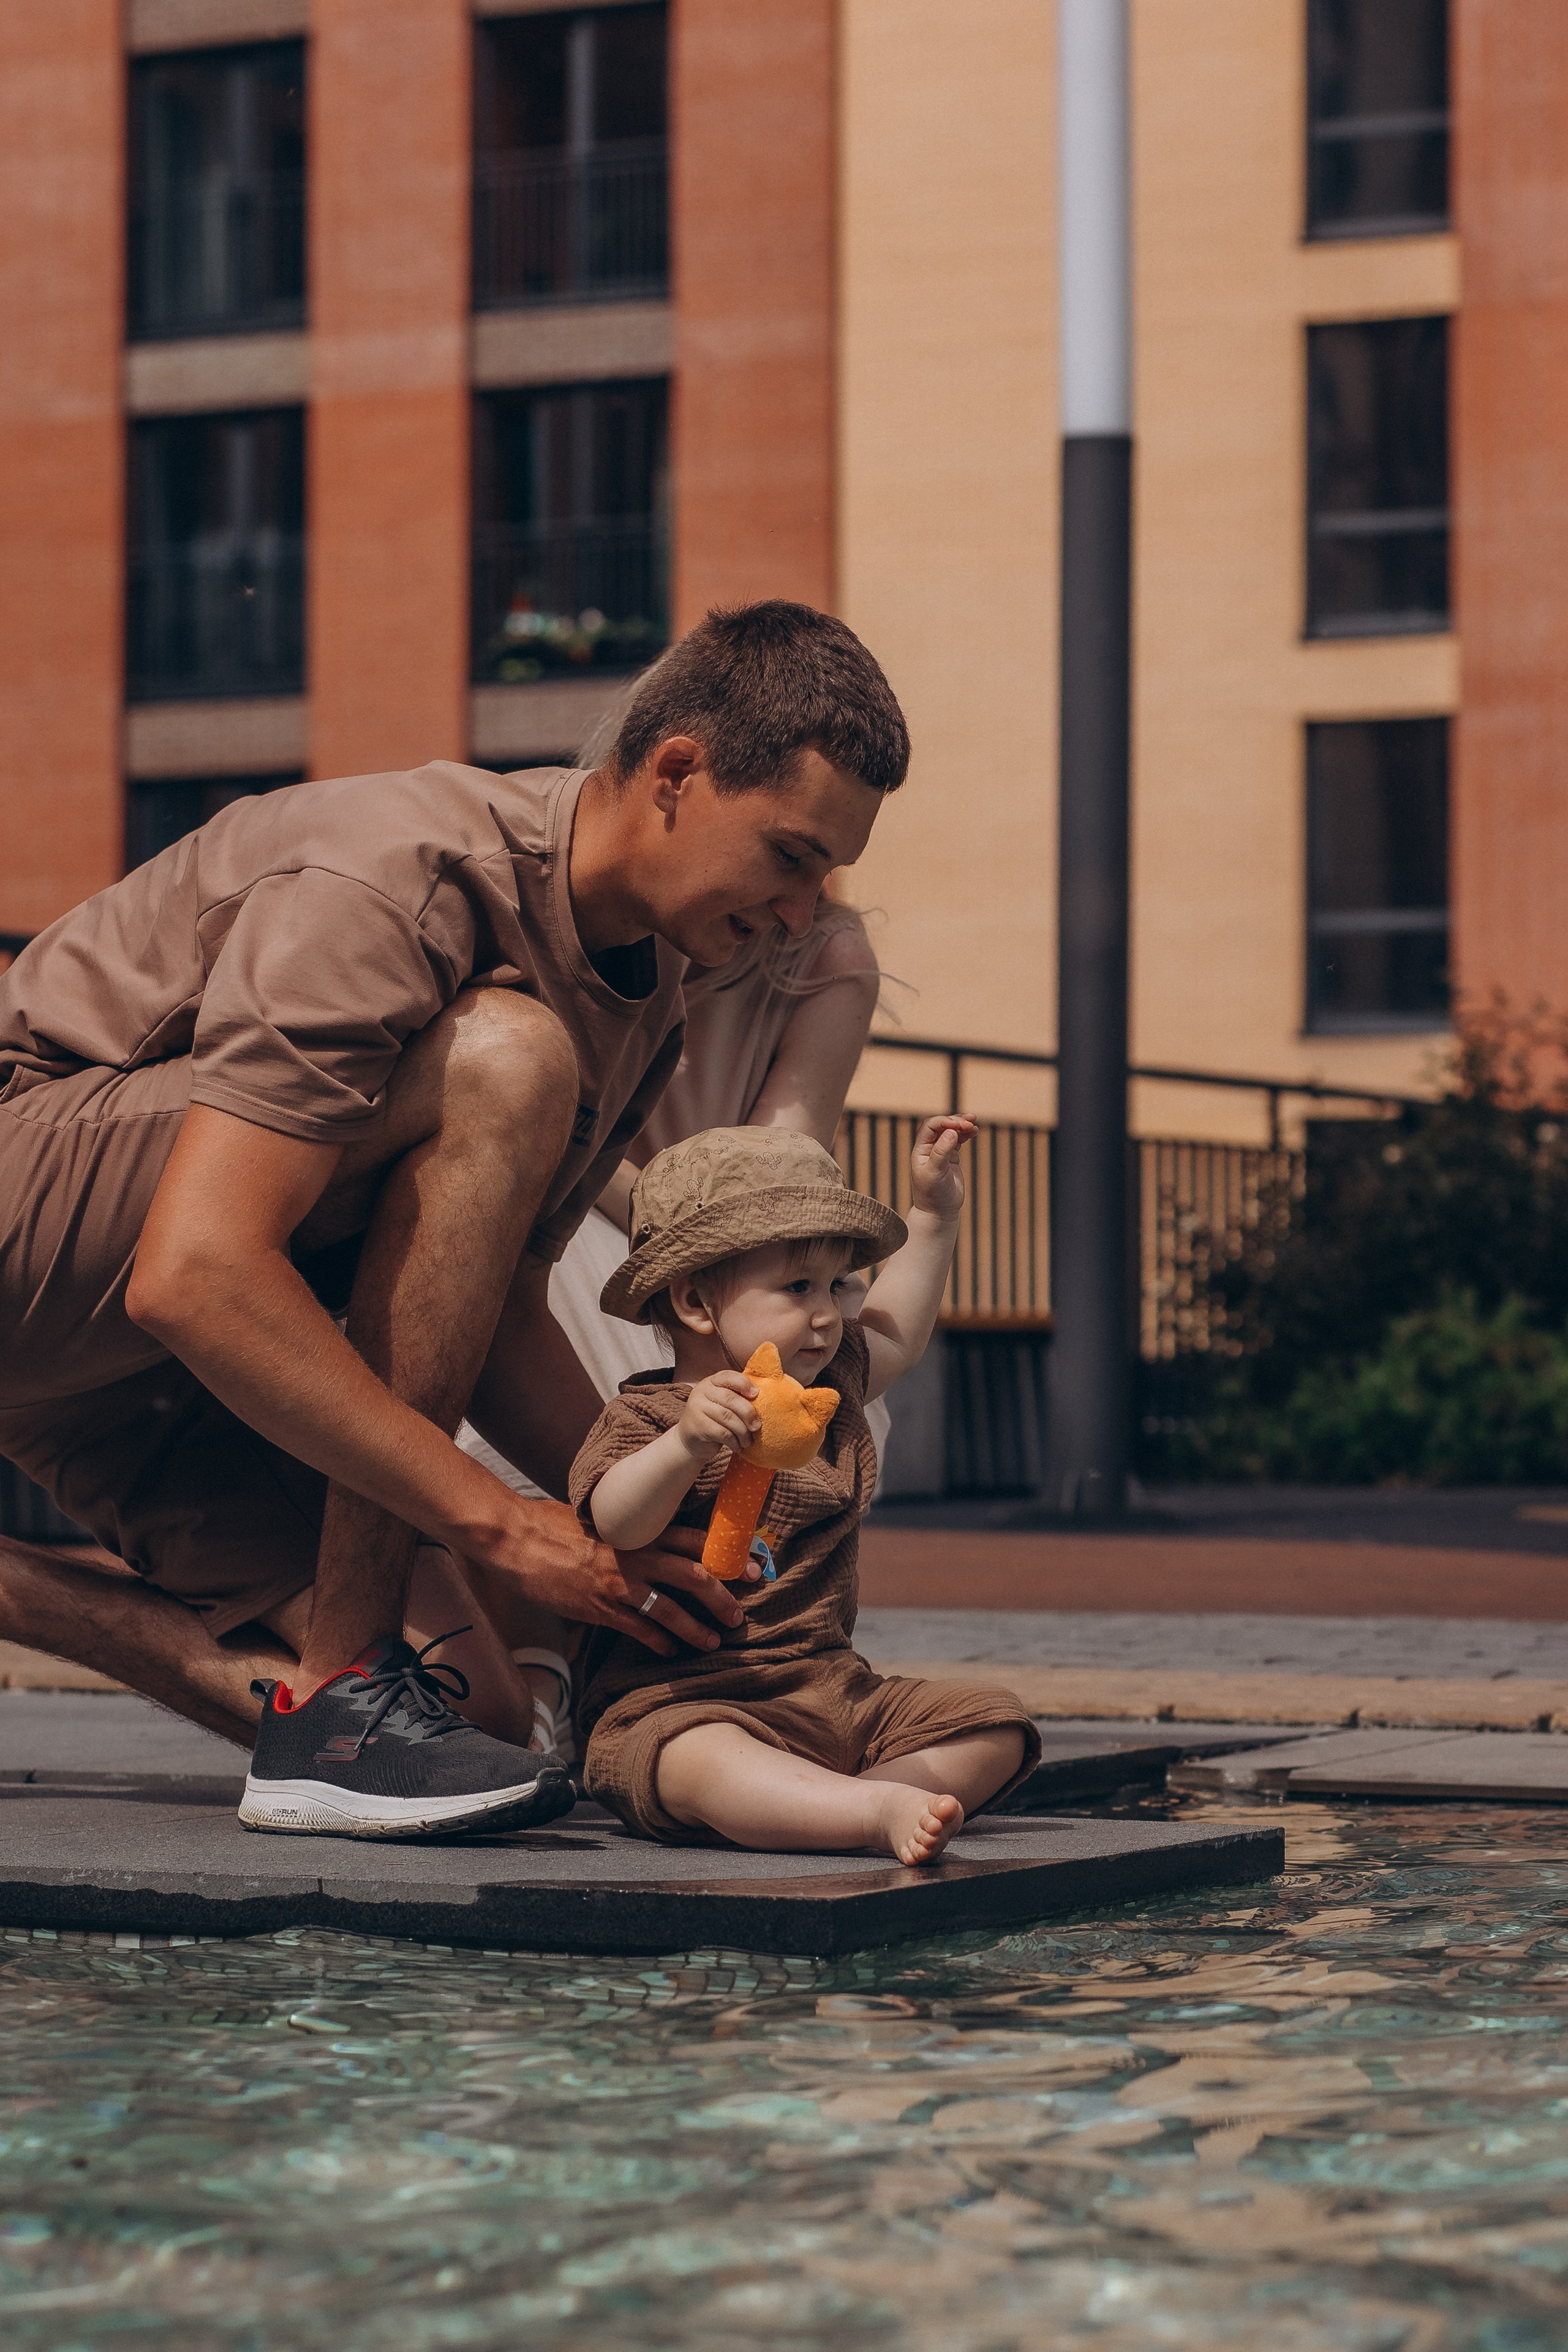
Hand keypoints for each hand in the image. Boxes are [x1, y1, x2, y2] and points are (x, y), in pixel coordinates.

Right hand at [483, 1497, 758, 1656]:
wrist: (518, 1538)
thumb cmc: (554, 1523)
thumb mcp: (600, 1518)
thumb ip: (628, 1529)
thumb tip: (649, 1536)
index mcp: (638, 1530)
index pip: (693, 1539)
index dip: (725, 1552)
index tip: (751, 1564)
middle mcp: (635, 1556)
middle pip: (693, 1575)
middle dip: (722, 1595)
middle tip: (740, 1612)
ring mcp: (619, 1584)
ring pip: (670, 1608)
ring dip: (696, 1627)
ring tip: (713, 1641)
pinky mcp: (600, 1608)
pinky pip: (638, 1629)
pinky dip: (658, 1642)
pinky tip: (670, 1652)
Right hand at [676, 1370, 759, 1461]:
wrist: (690, 1440)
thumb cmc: (713, 1420)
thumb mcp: (722, 1404)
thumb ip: (737, 1397)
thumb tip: (767, 1399)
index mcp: (711, 1382)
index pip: (728, 1376)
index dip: (744, 1383)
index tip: (756, 1394)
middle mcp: (701, 1391)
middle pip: (730, 1399)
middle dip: (748, 1413)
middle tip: (757, 1426)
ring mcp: (696, 1407)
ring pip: (728, 1417)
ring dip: (742, 1431)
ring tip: (748, 1441)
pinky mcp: (697, 1425)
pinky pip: (722, 1432)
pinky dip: (734, 1441)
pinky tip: (738, 1446)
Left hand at [909, 1115, 977, 1219]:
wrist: (939, 1212)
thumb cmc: (933, 1194)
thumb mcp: (935, 1172)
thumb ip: (941, 1152)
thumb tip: (952, 1132)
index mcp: (920, 1150)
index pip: (930, 1126)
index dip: (945, 1121)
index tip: (960, 1125)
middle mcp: (929, 1149)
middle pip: (941, 1125)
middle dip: (955, 1121)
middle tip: (970, 1122)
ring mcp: (941, 1152)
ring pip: (950, 1131)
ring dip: (962, 1124)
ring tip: (974, 1121)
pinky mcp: (951, 1158)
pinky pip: (958, 1140)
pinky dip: (966, 1134)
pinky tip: (974, 1131)